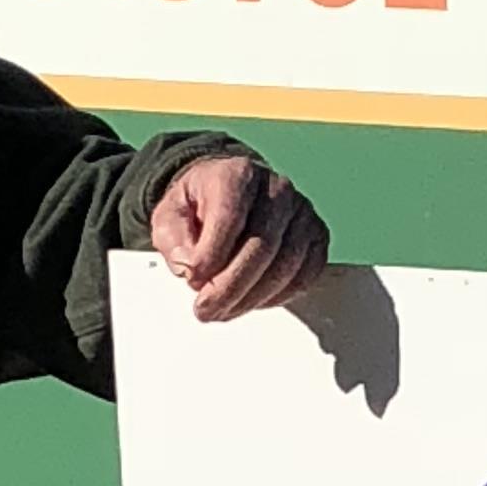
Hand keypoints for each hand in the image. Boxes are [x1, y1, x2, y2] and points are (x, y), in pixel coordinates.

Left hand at [150, 149, 329, 322]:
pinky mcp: (316, 236)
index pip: (230, 217)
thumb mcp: (170, 216)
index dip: (211, 255)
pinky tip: (251, 301)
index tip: (192, 280)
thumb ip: (174, 241)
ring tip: (224, 311)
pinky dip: (278, 297)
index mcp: (238, 174)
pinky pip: (305, 275)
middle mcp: (277, 189)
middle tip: (206, 309)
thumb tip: (190, 268)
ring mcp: (302, 213)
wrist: (228, 197)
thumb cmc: (199, 208)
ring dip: (251, 298)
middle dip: (230, 287)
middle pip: (261, 246)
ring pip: (285, 266)